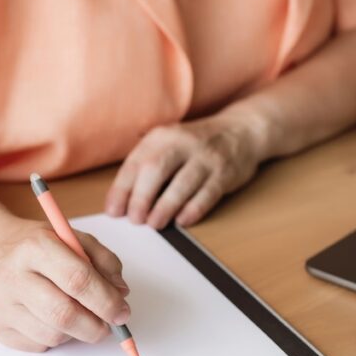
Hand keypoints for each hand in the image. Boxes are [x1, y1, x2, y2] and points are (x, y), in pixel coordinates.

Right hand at [0, 220, 130, 351]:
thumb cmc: (40, 249)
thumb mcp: (75, 240)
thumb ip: (104, 262)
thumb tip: (120, 294)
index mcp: (36, 246)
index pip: (77, 279)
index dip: (106, 301)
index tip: (122, 313)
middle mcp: (13, 274)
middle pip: (64, 314)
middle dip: (96, 326)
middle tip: (108, 326)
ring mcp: (0, 303)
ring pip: (53, 335)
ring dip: (76, 332)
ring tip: (76, 315)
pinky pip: (38, 345)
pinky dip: (55, 337)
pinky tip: (49, 318)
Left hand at [105, 113, 266, 228]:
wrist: (242, 130)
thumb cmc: (196, 145)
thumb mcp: (168, 143)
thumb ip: (146, 166)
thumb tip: (121, 201)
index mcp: (161, 136)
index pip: (135, 163)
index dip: (121, 189)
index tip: (113, 211)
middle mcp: (182, 143)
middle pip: (156, 169)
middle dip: (141, 197)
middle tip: (135, 219)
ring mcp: (206, 157)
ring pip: (182, 183)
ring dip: (165, 206)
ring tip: (154, 224)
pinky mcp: (225, 172)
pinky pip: (208, 193)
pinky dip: (193, 209)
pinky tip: (182, 221)